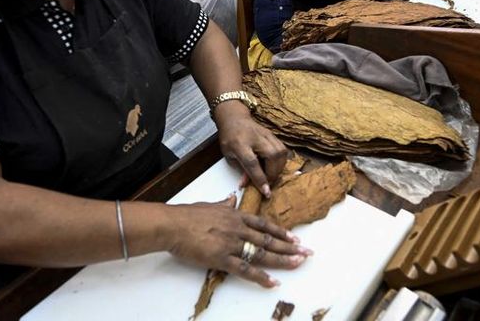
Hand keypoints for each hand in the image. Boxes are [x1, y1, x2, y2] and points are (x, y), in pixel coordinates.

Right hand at [166, 196, 310, 286]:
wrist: (173, 225)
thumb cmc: (187, 215)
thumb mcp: (210, 205)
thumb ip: (224, 204)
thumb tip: (232, 198)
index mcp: (235, 216)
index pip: (264, 224)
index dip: (280, 232)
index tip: (294, 238)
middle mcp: (238, 229)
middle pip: (268, 240)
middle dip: (289, 247)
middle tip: (306, 252)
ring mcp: (232, 244)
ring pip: (262, 253)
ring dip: (282, 260)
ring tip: (298, 263)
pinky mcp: (223, 259)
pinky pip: (246, 270)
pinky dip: (261, 277)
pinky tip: (273, 282)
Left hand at [214, 104, 287, 196]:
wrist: (235, 119)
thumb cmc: (230, 138)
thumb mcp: (229, 155)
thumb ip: (241, 170)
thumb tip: (249, 185)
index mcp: (240, 144)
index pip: (252, 163)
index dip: (260, 179)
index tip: (266, 191)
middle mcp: (255, 138)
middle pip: (272, 156)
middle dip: (273, 174)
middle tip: (269, 183)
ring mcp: (266, 135)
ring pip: (281, 152)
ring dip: (279, 168)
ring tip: (272, 176)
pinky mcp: (273, 135)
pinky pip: (283, 149)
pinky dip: (282, 161)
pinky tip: (276, 166)